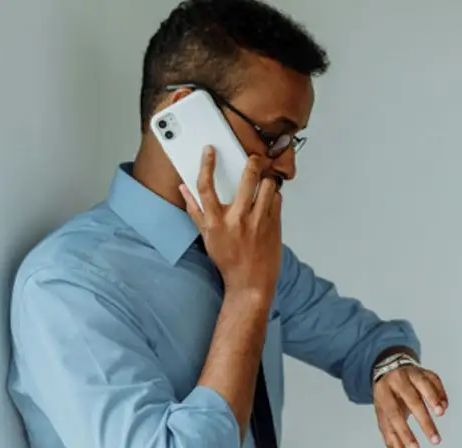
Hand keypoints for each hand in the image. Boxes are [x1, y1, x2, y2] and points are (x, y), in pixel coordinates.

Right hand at [179, 147, 282, 298]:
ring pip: (268, 186)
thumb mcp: (207, 237)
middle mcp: (238, 219)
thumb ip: (195, 211)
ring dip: (266, 180)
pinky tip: (268, 198)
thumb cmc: (228, 260)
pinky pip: (277, 199)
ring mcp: (259, 222)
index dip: (206, 165)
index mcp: (216, 222)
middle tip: (253, 158)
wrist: (251, 282)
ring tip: (263, 181)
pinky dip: (273, 195)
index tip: (209, 151)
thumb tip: (184, 189)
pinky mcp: (275, 225)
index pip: (206, 187)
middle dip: (252, 163)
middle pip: (247, 179)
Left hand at [374, 366, 447, 447]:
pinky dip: (441, 392)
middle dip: (424, 421)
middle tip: (435, 440)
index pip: (394, 414)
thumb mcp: (383, 414)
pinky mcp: (425, 371)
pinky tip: (444, 407)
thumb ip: (391, 434)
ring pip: (424, 383)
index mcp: (383, 392)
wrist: (389, 369)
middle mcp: (397, 379)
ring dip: (433, 398)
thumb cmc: (388, 398)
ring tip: (441, 413)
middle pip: (412, 400)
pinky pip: (434, 379)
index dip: (404, 432)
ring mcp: (412, 373)